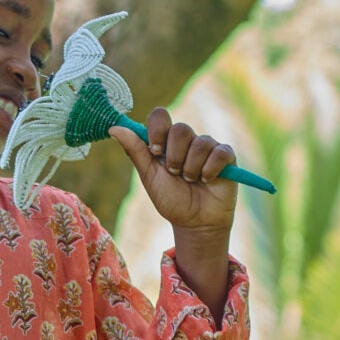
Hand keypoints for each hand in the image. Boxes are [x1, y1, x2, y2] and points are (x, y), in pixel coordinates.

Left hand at [109, 110, 238, 235]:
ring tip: (192, 182)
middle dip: (175, 157)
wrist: (195, 223)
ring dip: (191, 168)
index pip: (160, 115)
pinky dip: (210, 170)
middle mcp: (187, 140)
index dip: (157, 130)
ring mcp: (208, 146)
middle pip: (181, 129)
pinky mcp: (226, 156)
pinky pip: (219, 153)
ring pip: (200, 143)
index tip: (155, 151)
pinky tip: (207, 181)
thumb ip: (135, 150)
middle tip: (176, 174)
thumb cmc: (172, 200)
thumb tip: (113, 128)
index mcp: (166, 142)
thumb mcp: (150, 176)